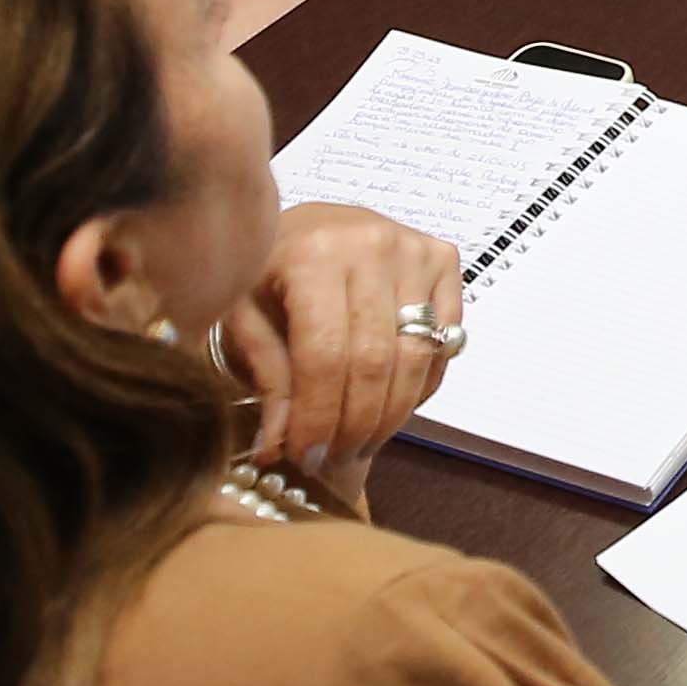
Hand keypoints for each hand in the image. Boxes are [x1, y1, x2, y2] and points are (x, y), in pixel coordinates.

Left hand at [230, 203, 462, 484]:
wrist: (302, 227)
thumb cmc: (263, 274)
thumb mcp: (242, 321)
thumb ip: (267, 380)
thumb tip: (279, 450)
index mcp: (312, 254)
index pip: (325, 354)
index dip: (319, 416)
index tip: (306, 457)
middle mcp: (372, 244)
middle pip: (375, 360)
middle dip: (355, 423)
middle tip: (334, 459)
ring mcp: (415, 249)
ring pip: (416, 357)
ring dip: (390, 414)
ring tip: (360, 441)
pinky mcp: (443, 258)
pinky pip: (444, 342)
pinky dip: (421, 384)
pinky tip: (388, 401)